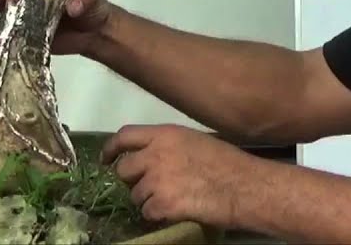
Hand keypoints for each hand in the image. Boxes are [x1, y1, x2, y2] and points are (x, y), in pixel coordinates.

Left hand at [101, 124, 260, 228]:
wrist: (245, 186)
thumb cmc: (228, 162)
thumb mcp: (196, 141)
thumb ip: (170, 145)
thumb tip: (154, 156)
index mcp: (165, 134)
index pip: (125, 136)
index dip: (111, 148)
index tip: (105, 159)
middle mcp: (156, 154)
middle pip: (124, 169)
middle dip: (132, 180)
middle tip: (148, 186)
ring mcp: (157, 180)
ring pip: (135, 195)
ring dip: (148, 200)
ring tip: (170, 200)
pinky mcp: (163, 204)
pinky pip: (147, 212)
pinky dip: (157, 215)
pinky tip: (174, 211)